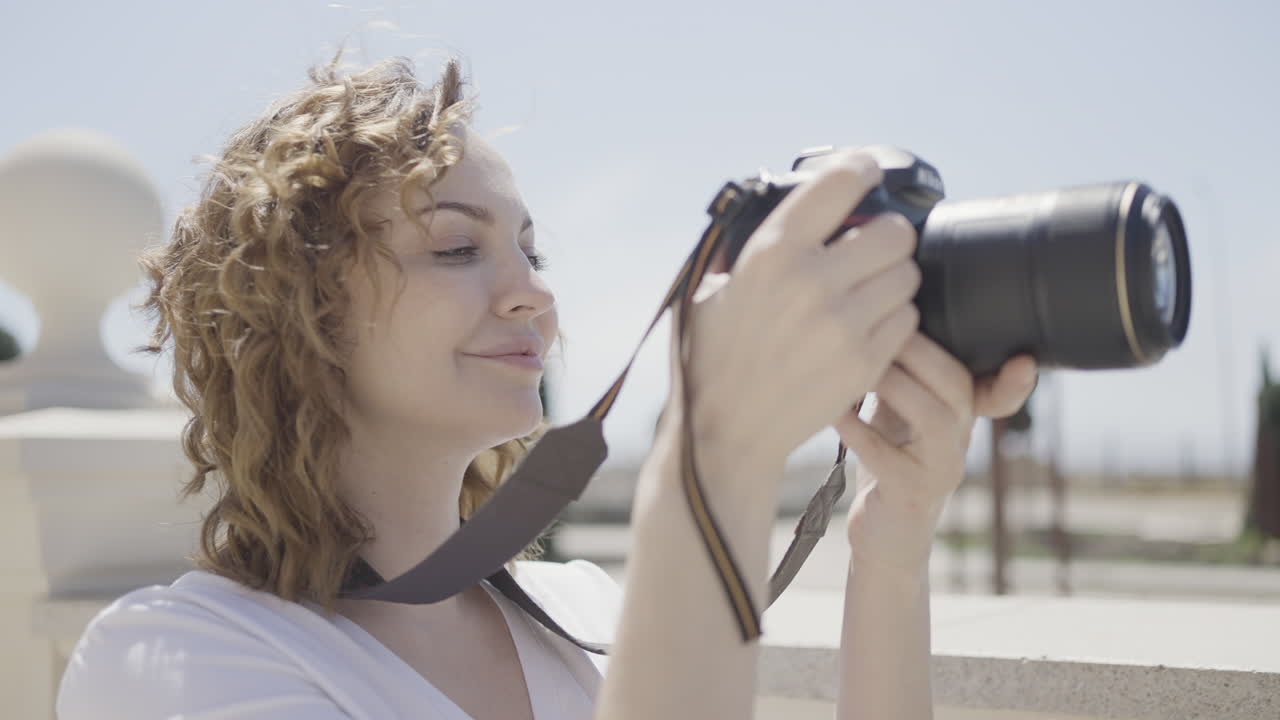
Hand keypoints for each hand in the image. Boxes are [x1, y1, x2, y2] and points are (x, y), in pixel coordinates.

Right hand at [667, 150, 920, 477]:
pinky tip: (865, 326)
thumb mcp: (716, 287)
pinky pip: (907, 320)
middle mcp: (810, 283)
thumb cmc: (714, 353)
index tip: (867, 171)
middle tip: (872, 248)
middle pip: (894, 232)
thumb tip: (793, 205)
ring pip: (907, 276)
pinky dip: (894, 319)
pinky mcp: (864, 362)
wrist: (725, 428)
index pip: (840, 183)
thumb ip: (754, 245)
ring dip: (893, 279)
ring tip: (866, 293)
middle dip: (887, 236)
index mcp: (771, 253)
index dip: (861, 169)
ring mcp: (842, 325)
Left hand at [834, 333, 1036, 577]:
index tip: (1022, 358)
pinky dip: (857, 428)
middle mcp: (961, 439)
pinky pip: (887, 456)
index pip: (997, 387)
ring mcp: (941, 471)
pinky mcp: (910, 495)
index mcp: (962, 413)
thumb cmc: (887, 457)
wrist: (882, 532)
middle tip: (876, 326)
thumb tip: (880, 311)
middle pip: (958, 385)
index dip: (1011, 376)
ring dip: (893, 383)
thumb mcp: (898, 408)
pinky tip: (833, 411)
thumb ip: (902, 369)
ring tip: (856, 365)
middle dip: (917, 350)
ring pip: (933, 418)